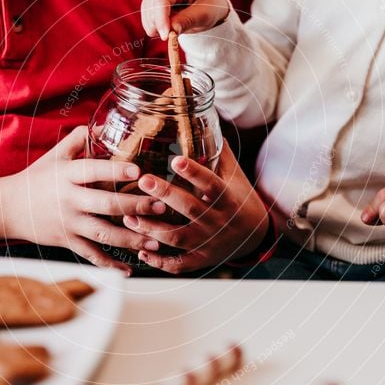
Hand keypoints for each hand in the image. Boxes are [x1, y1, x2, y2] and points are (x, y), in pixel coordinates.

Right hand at [0, 126, 166, 273]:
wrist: (8, 208)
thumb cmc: (37, 178)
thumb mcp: (55, 156)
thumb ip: (78, 140)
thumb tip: (104, 125)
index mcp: (68, 175)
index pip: (93, 171)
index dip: (115, 171)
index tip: (137, 171)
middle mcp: (69, 200)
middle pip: (105, 204)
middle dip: (134, 206)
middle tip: (159, 206)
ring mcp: (69, 223)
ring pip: (103, 233)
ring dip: (131, 238)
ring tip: (155, 240)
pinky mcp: (68, 241)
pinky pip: (91, 255)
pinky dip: (110, 265)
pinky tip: (129, 269)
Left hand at [123, 141, 269, 273]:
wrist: (255, 236)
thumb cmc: (238, 199)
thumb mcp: (234, 175)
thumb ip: (216, 152)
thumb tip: (200, 120)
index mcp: (228, 198)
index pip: (211, 183)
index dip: (195, 173)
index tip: (176, 159)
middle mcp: (218, 221)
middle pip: (191, 209)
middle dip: (166, 195)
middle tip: (143, 180)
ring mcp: (209, 242)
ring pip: (179, 238)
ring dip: (153, 229)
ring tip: (129, 218)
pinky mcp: (202, 259)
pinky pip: (180, 264)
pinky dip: (160, 262)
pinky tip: (141, 251)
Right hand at [141, 0, 230, 39]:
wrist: (208, 6)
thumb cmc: (209, 6)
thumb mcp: (203, 15)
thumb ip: (187, 21)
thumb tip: (170, 31)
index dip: (161, 19)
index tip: (165, 36)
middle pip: (151, 6)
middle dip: (159, 25)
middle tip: (172, 37)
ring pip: (147, 13)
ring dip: (156, 27)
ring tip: (174, 30)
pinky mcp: (151, 2)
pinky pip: (146, 19)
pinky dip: (155, 28)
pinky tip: (168, 28)